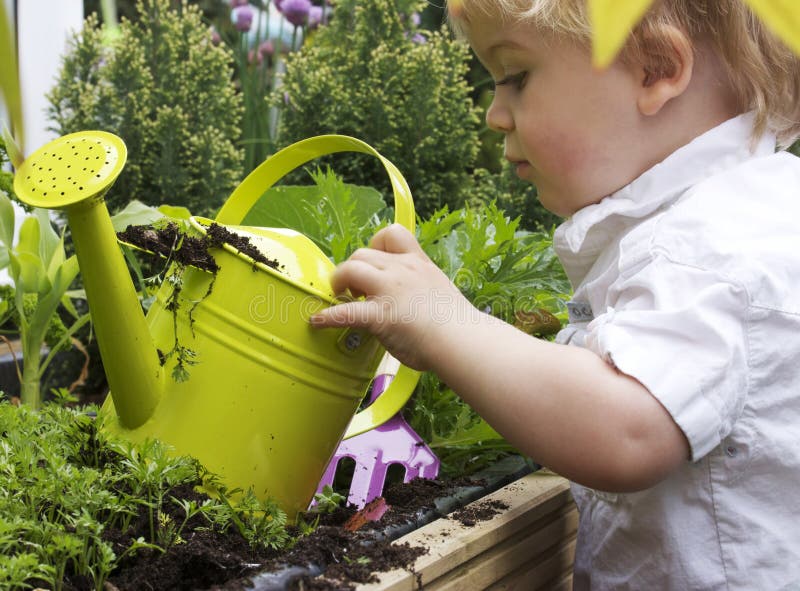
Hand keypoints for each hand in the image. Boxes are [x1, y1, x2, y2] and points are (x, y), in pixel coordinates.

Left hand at [310, 224, 473, 370]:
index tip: (375, 263)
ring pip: (351, 269)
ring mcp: (389, 290)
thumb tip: (408, 301)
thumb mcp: (439, 291)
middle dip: (353, 269)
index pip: (392, 233)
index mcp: (418, 263)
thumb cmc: (456, 324)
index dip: (376, 245)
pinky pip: (345, 312)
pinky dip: (328, 316)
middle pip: (362, 253)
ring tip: (341, 296)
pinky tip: (318, 322)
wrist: (463, 340)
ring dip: (340, 281)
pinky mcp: (380, 315)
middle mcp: (402, 270)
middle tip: (355, 290)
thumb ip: (419, 288)